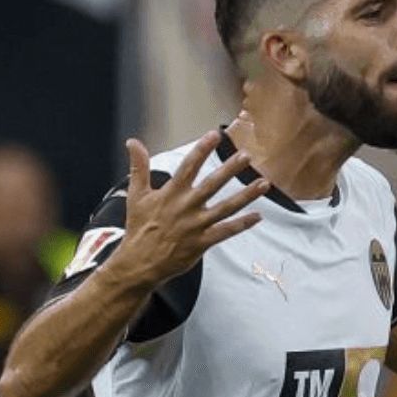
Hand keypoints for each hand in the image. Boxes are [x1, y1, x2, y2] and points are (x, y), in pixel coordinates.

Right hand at [107, 130, 267, 288]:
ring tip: (264, 183)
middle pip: (212, 184)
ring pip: (226, 208)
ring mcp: (196, 226)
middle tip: (247, 155)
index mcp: (171, 193)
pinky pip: (226, 231)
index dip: (202, 150)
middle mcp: (186, 207)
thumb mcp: (135, 195)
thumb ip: (139, 167)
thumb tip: (133, 142)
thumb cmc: (139, 227)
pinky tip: (258, 215)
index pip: (188, 166)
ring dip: (246, 195)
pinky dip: (243, 224)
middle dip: (230, 169)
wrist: (139, 262)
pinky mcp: (202, 243)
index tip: (215, 134)